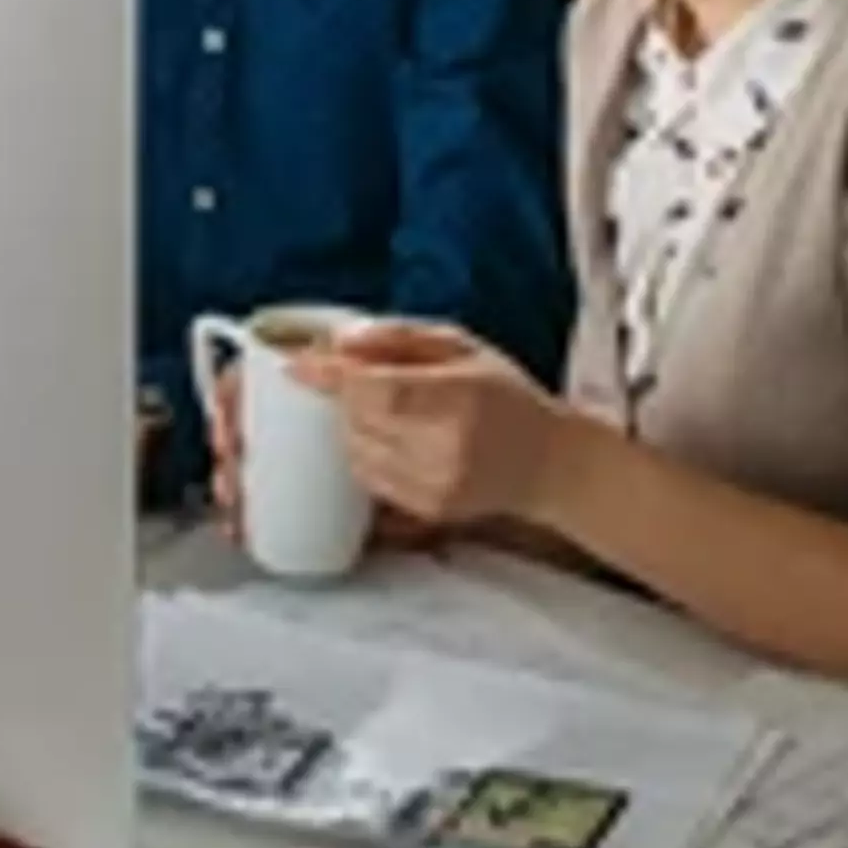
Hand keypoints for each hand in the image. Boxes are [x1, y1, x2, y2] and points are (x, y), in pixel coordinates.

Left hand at [299, 322, 577, 531]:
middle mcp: (447, 447)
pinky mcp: (428, 511)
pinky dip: (368, 456)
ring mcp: (436, 485)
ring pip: (357, 453)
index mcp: (459, 397)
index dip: (331, 375)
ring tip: (390, 412)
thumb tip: (341, 342)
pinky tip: (397, 441)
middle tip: (361, 381)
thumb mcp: (461, 345)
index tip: (299, 365)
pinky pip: (370, 480)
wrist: (547, 462)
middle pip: (358, 421)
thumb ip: (400, 336)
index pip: (378, 389)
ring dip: (354, 429)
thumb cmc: (504, 395)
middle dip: (346, 397)